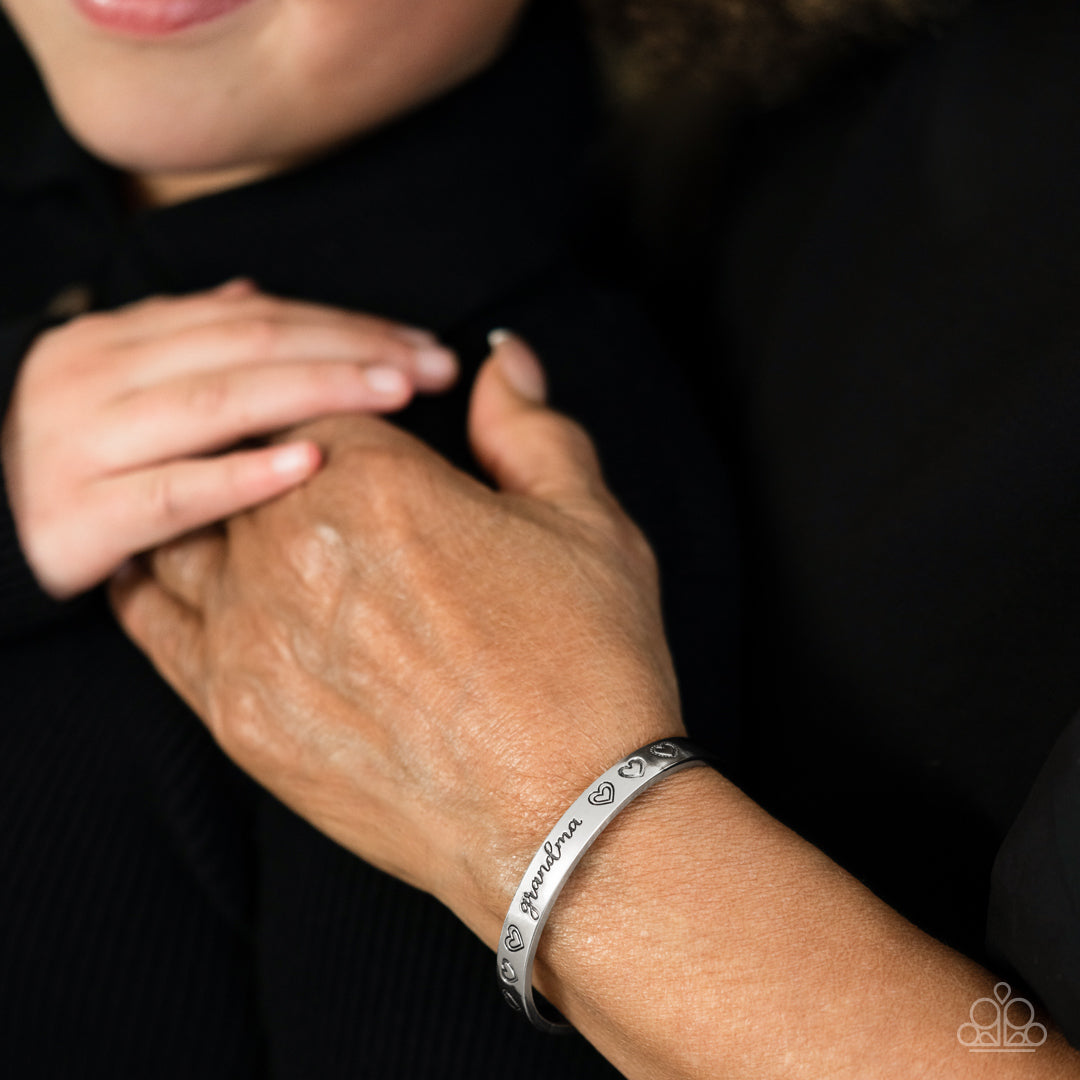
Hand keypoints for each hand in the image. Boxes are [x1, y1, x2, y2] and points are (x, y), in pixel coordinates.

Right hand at [2, 279, 457, 597]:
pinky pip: (170, 493)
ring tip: (394, 394)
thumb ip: (185, 337)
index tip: (420, 343)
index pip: (255, 317)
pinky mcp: (78, 516)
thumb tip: (255, 294)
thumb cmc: (68, 454)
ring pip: (216, 403)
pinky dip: (241, 477)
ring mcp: (85, 441)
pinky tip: (309, 467)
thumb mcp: (116, 379)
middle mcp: (101, 376)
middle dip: (350, 350)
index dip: (345, 324)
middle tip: (431, 367)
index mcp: (121, 338)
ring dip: (315, 392)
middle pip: (248, 347)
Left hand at [110, 333, 681, 943]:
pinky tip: (171, 570)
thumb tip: (503, 359)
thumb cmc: (588, 666)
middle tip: (307, 468)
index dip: (341, 406)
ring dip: (215, 514)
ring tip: (243, 515)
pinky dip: (158, 583)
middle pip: (241, 462)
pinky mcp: (233, 715)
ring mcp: (249, 637)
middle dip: (275, 454)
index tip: (361, 425)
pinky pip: (155, 623)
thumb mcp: (588, 520)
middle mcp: (289, 549)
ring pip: (186, 533)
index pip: (315, 403)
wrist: (568, 818)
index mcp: (373, 481)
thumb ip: (528, 425)